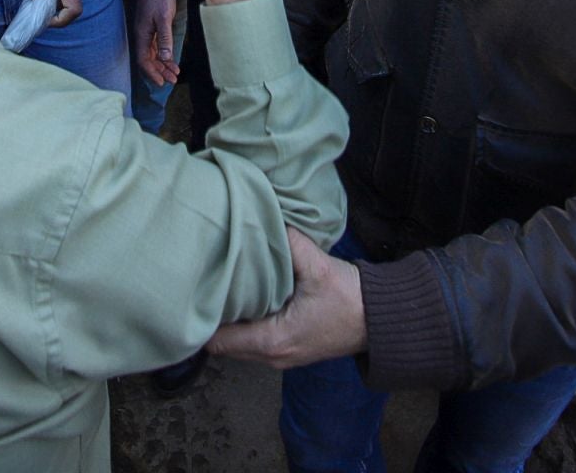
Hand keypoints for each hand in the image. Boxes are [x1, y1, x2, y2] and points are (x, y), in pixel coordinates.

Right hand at [129, 0, 179, 86]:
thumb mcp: (164, 18)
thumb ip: (164, 39)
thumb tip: (164, 59)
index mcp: (142, 35)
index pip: (144, 60)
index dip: (153, 73)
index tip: (163, 83)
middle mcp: (142, 35)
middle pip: (148, 60)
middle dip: (160, 71)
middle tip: (173, 80)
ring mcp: (146, 31)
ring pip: (153, 54)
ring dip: (163, 64)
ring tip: (175, 73)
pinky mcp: (151, 26)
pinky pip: (156, 46)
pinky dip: (163, 54)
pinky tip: (171, 59)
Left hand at [207, 227, 366, 368]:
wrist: (382, 321)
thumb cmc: (350, 299)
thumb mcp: (318, 268)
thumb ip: (289, 243)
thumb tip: (265, 217)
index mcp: (272, 341)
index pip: (218, 340)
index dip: (202, 317)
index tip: (193, 291)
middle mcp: (271, 356)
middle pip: (224, 344)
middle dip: (212, 318)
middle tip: (203, 285)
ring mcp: (281, 357)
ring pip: (239, 345)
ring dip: (230, 322)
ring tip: (221, 289)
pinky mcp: (290, 350)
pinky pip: (254, 343)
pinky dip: (245, 325)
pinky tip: (246, 298)